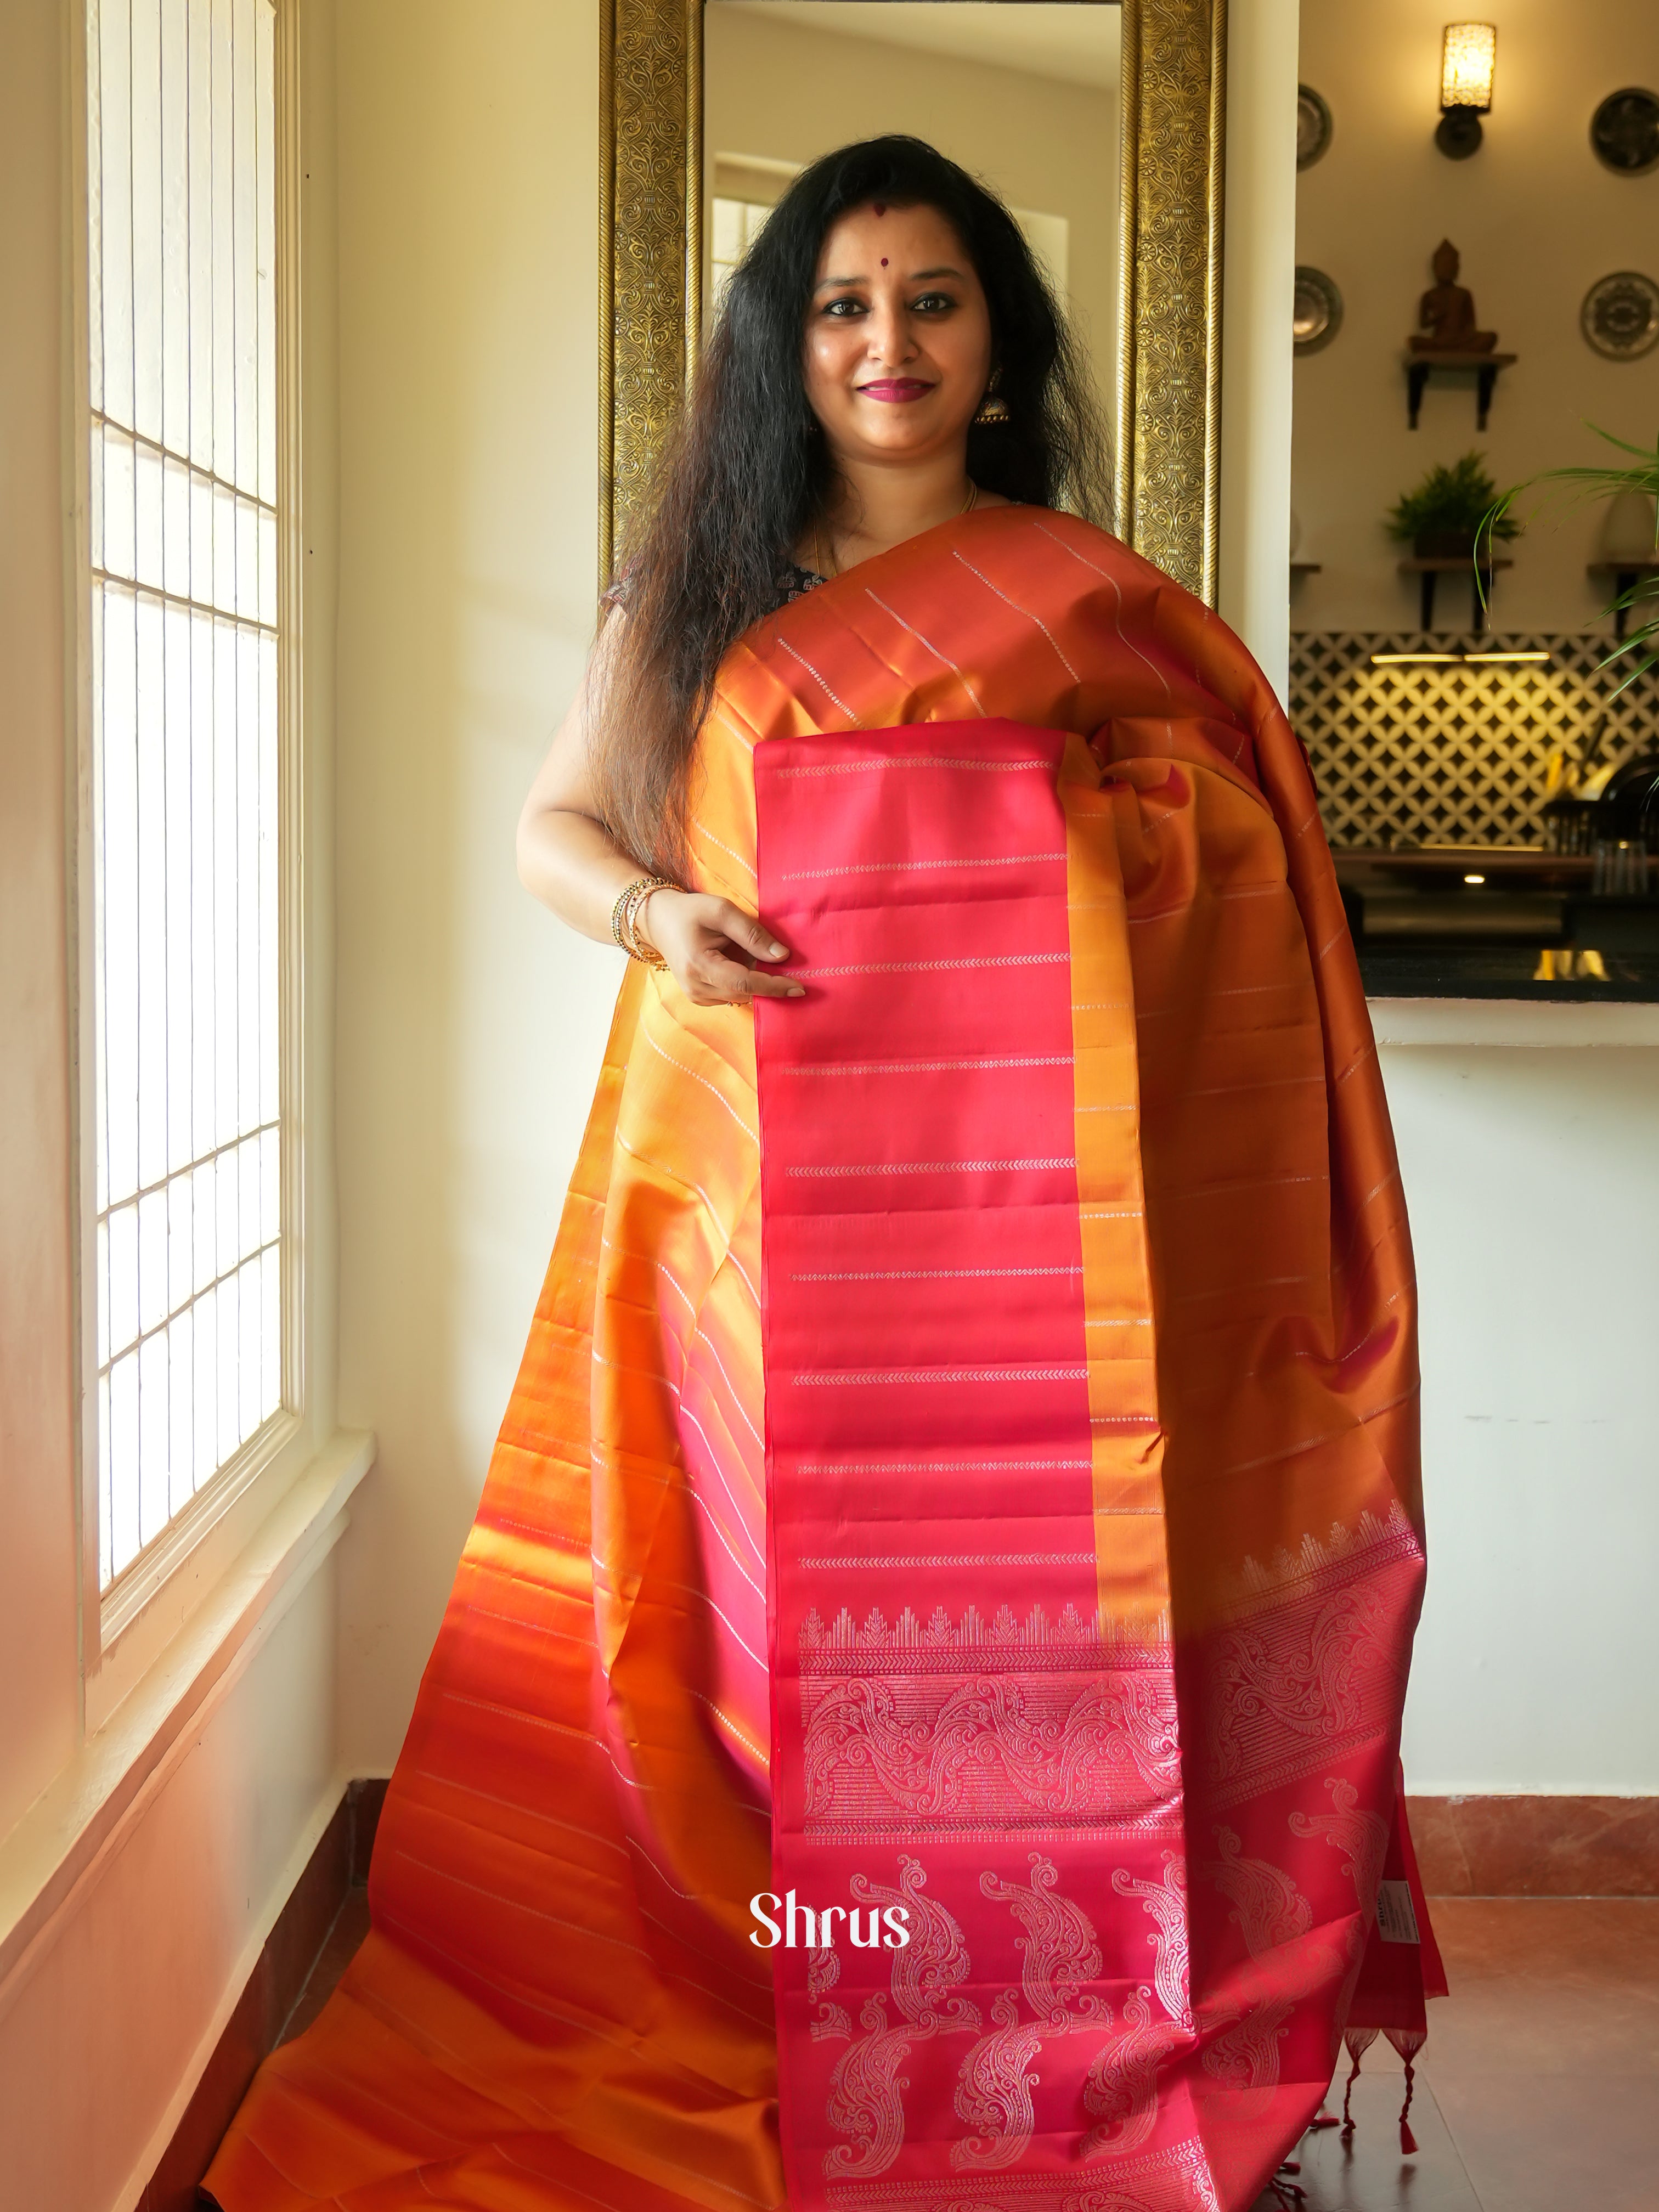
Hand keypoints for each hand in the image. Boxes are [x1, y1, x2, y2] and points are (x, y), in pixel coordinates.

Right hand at [640, 890, 803, 1006]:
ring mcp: (696, 996)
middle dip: (770, 985)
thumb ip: (752, 933)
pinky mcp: (699, 997)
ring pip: (740, 997)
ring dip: (756, 984)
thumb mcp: (721, 911)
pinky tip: (743, 965)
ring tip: (760, 961)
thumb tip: (782, 956)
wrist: (659, 921)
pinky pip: (731, 995)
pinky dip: (744, 984)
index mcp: (699, 965)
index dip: (774, 986)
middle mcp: (696, 988)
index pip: (744, 983)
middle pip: (745, 994)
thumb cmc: (690, 912)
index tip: (800, 987)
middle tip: (793, 973)